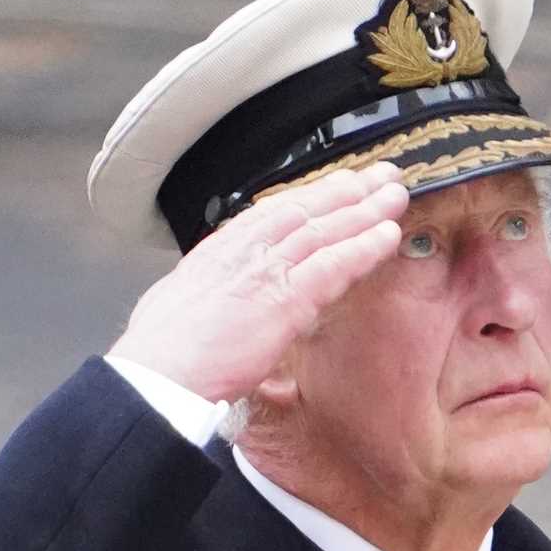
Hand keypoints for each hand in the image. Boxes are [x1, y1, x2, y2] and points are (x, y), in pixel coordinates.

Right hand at [110, 162, 408, 402]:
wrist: (157, 375)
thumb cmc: (162, 354)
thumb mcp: (179, 306)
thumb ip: (209, 296)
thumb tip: (216, 302)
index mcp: (218, 252)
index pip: (272, 213)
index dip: (308, 198)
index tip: (333, 186)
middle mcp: (243, 251)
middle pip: (304, 209)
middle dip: (344, 190)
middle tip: (378, 175)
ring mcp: (266, 272)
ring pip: (324, 230)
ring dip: (364, 211)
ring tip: (394, 194)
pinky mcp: (285, 300)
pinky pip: (333, 265)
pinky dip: (362, 248)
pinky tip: (387, 236)